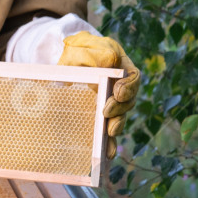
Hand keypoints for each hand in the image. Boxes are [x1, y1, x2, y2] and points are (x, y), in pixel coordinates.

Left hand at [57, 31, 139, 158]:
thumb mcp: (84, 45)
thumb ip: (96, 52)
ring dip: (116, 125)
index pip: (133, 77)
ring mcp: (112, 101)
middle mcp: (121, 86)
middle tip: (106, 112)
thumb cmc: (77, 49)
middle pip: (128, 100)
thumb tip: (109, 62)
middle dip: (119, 108)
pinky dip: (109, 141)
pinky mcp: (101, 114)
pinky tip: (107, 153)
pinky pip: (108, 128)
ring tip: (109, 133)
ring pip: (120, 116)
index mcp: (121, 66)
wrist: (64, 60)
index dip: (128, 86)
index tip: (117, 92)